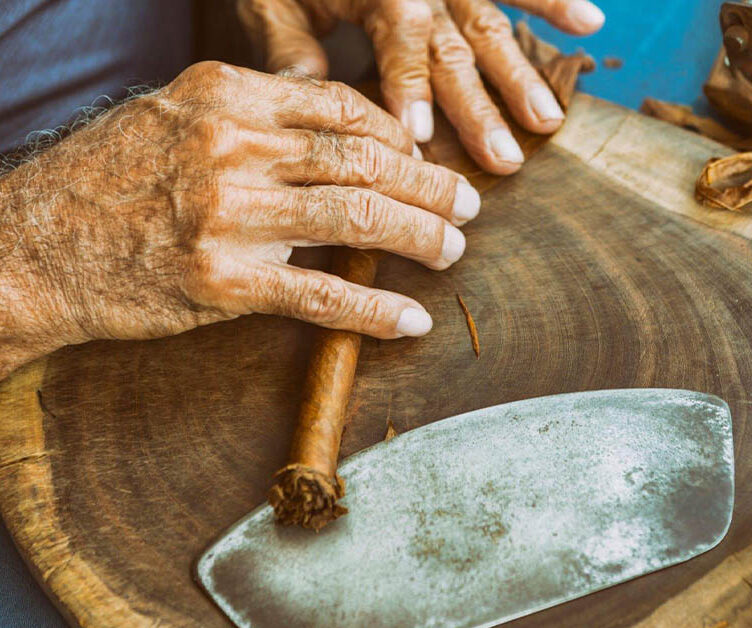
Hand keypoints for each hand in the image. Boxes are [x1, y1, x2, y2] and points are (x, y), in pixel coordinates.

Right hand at [0, 61, 480, 377]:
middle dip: (430, 185)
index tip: (425, 159)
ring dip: (420, 237)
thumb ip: (253, 116)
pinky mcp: (222, 282)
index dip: (401, 136)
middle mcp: (233, 147)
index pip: (344, 108)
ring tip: (452, 251)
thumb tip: (338, 130)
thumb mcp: (175, 116)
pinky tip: (411, 320)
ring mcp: (228, 215)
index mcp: (228, 97)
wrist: (31, 246)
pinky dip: (376, 311)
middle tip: (466, 206)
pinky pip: (321, 297)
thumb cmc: (108, 180)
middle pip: (365, 159)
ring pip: (357, 219)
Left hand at [237, 0, 603, 173]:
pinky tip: (590, 23)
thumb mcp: (268, 0)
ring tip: (549, 122)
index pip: (400, 38)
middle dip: (479, 106)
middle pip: (454, 45)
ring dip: (521, 76)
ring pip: (489, 28)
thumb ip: (289, 46)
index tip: (421, 136)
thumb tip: (306, 96)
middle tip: (504, 159)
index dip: (411, 85)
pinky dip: (552, 2)